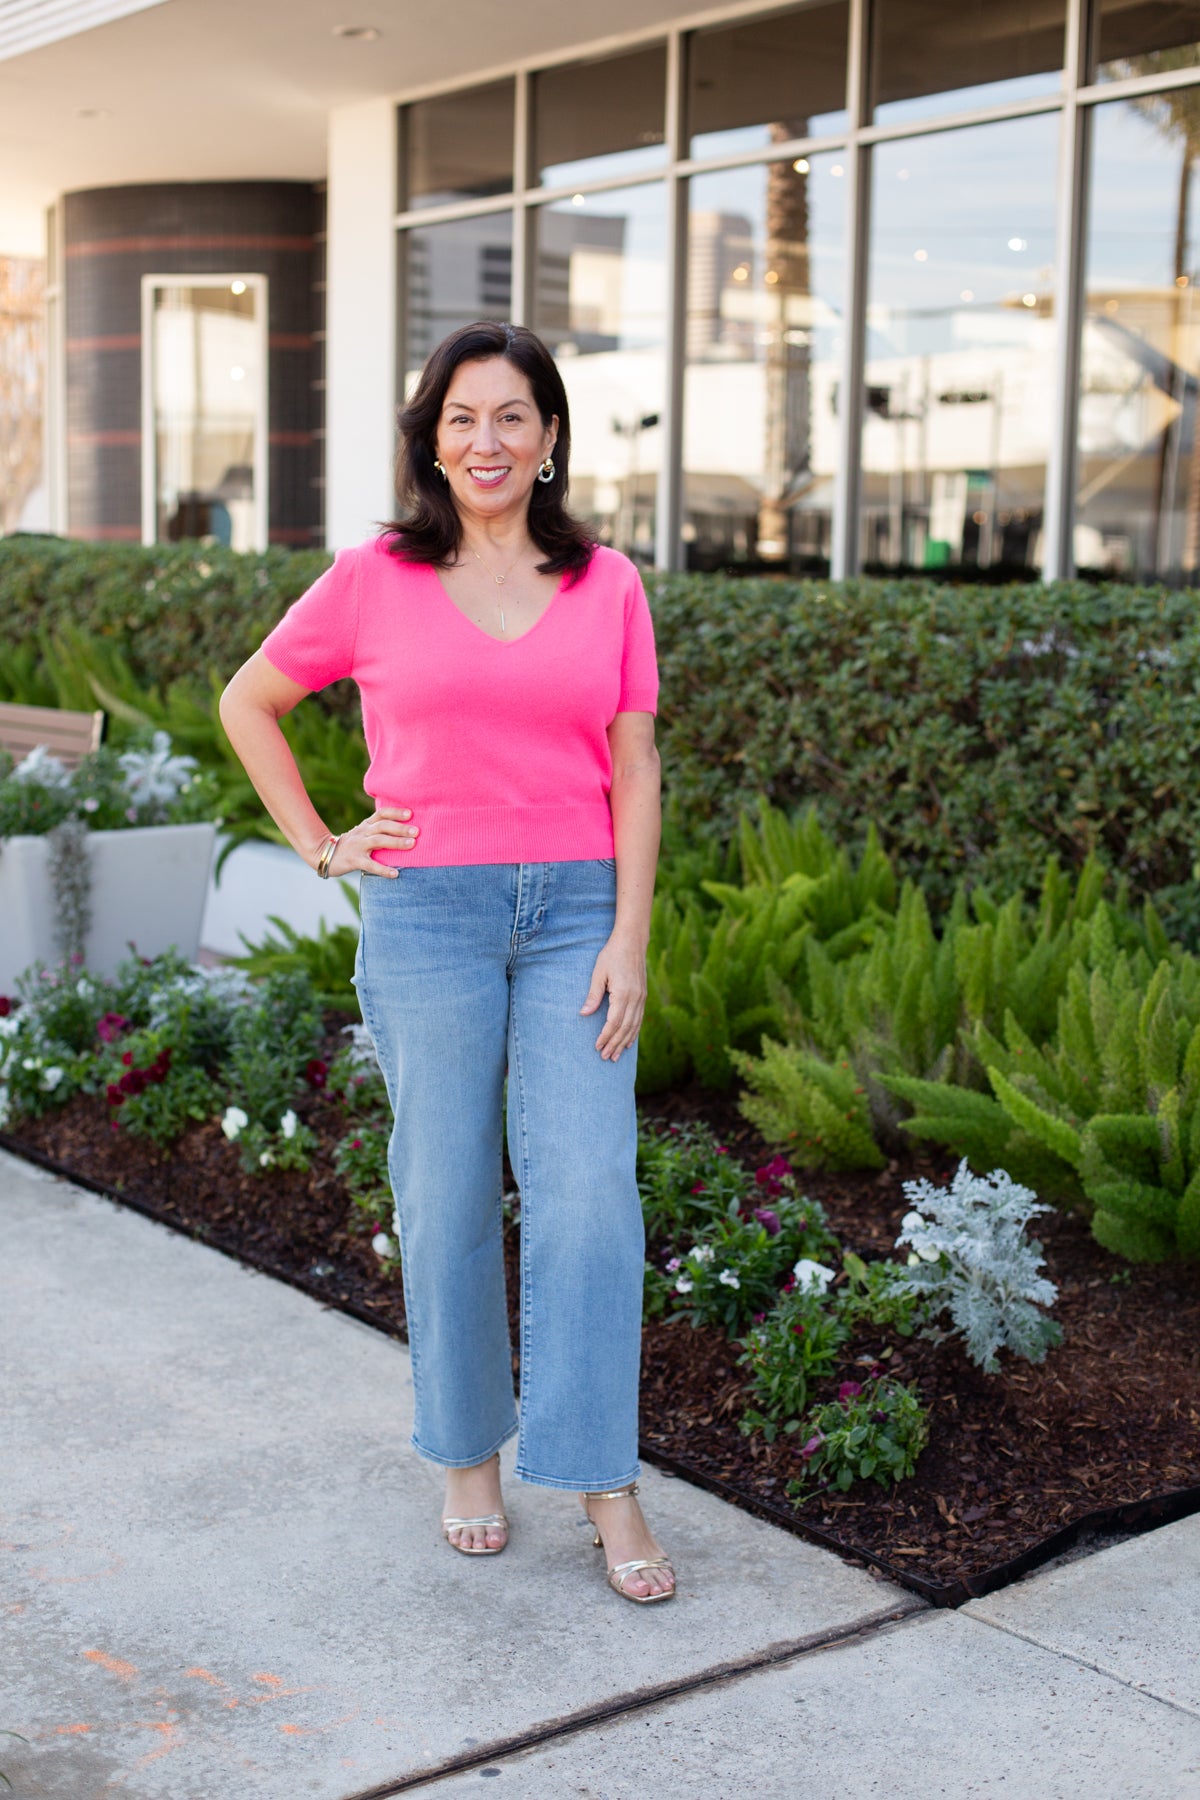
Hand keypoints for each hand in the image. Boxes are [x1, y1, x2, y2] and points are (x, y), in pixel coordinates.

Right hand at [318, 807, 418, 877]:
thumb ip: (377, 830)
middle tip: (417, 831)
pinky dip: (384, 869)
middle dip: (400, 828)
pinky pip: (370, 865)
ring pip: (378, 841)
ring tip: (411, 845)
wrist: (324, 855)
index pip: (381, 814)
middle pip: (383, 826)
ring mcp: (357, 846)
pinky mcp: (353, 860)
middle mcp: (362, 833)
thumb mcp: (362, 833)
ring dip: (396, 842)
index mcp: (365, 825)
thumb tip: (403, 830)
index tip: (411, 813)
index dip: (396, 812)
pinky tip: (395, 874)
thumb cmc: (350, 845)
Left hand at [579, 932, 646, 1060]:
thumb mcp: (598, 973)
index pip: (614, 1022)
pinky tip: (628, 1042)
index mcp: (624, 993)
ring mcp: (641, 998)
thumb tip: (584, 1014)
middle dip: (615, 1044)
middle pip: (625, 1028)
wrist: (632, 942)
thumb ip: (593, 995)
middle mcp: (636, 998)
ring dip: (624, 1042)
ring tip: (616, 1056)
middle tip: (605, 1057)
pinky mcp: (643, 996)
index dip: (606, 1036)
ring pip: (634, 1026)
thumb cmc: (612, 955)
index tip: (597, 1046)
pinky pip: (639, 1019)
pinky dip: (634, 1033)